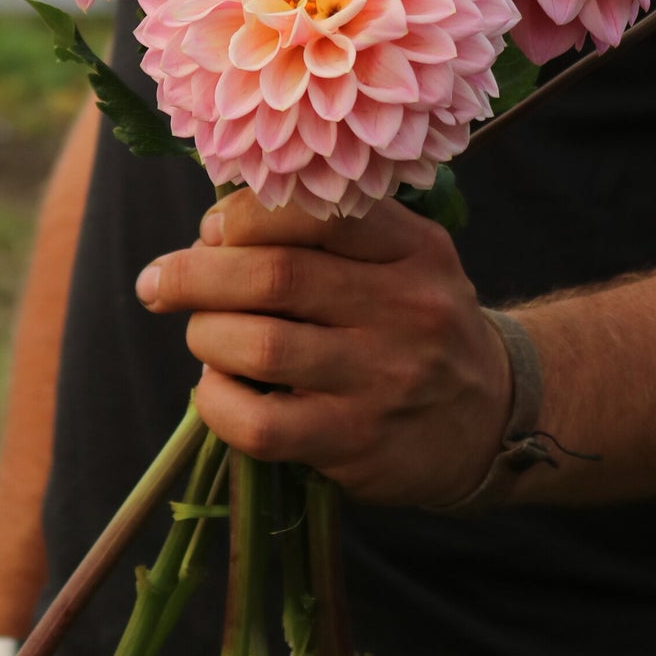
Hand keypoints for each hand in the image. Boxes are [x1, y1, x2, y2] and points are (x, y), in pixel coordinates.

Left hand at [137, 190, 511, 504]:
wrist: (495, 418)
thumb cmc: (421, 324)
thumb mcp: (407, 259)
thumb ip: (331, 234)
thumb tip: (213, 228)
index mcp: (413, 248)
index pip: (313, 211)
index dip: (240, 217)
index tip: (209, 231)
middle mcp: (405, 307)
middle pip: (274, 277)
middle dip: (196, 275)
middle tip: (160, 282)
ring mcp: (384, 379)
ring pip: (261, 346)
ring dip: (206, 336)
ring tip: (202, 336)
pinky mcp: (359, 443)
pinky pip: (262, 424)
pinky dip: (217, 403)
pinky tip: (217, 390)